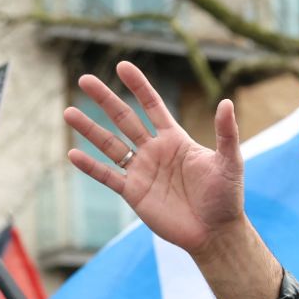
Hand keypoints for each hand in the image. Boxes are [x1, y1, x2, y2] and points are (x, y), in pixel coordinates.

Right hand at [65, 62, 245, 259]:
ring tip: (68, 111)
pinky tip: (73, 153)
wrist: (216, 233)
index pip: (153, 106)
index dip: (139, 86)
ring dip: (90, 129)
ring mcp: (142, 171)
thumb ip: (226, 133)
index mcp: (176, 140)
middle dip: (105, 99)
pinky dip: (91, 166)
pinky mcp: (134, 193)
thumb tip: (226, 102)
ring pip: (110, 145)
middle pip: (125, 119)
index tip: (123, 66)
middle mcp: (155, 152)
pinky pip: (108, 176)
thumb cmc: (226, 197)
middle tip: (84, 79)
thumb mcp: (230, 162)